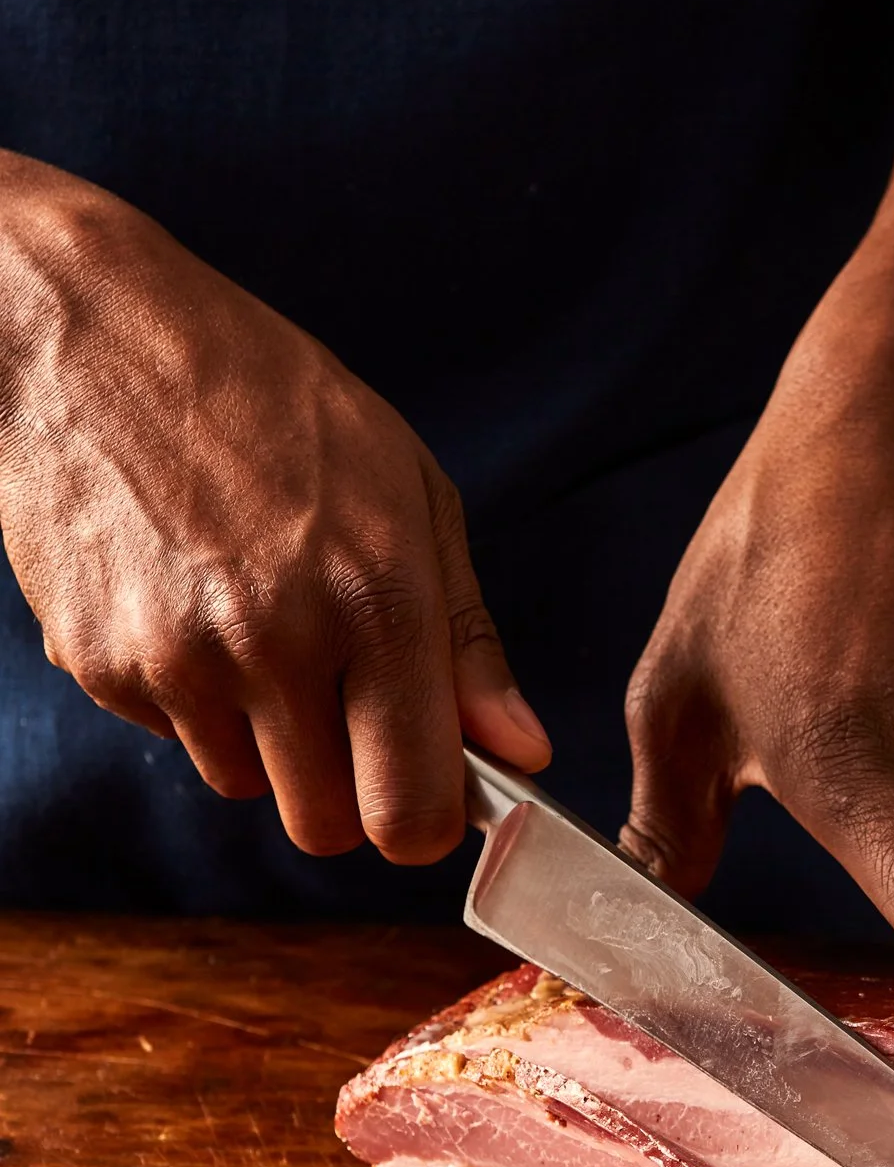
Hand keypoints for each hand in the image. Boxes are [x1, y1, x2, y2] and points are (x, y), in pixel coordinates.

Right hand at [0, 152, 548, 859]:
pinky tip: (189, 601)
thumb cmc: (273, 400)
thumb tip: (521, 751)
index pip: (411, 809)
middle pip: (325, 828)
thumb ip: (467, 639)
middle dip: (345, 791)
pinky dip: (190, 697)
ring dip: (263, 739)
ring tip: (257, 621)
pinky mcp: (99, 663)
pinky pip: (171, 736)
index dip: (424, 819)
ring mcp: (178, 660)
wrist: (99, 338)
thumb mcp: (409, 493)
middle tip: (343, 704)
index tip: (426, 791)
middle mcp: (278, 642)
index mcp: (378, 599)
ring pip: (243, 787)